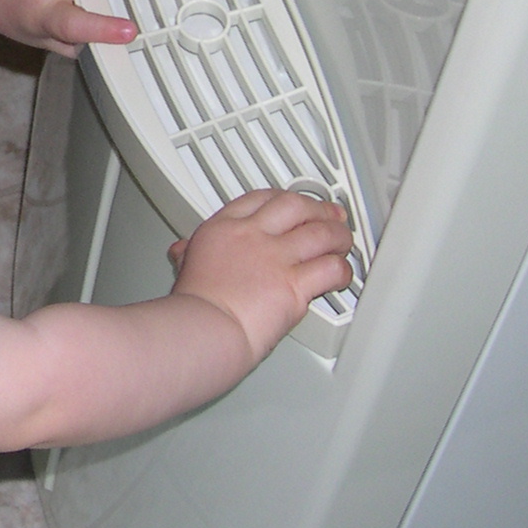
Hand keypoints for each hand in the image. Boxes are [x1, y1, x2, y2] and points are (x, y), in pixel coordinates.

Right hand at [165, 189, 354, 363]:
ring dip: (339, 237)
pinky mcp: (294, 284)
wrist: (202, 328)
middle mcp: (252, 235)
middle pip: (296, 205)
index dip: (284, 198)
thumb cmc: (192, 307)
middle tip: (332, 216)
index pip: (261, 198)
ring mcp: (275, 258)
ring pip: (322, 233)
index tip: (296, 204)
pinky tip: (341, 276)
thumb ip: (189, 253)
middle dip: (320, 209)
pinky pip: (331, 268)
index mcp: (224, 227)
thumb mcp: (185, 266)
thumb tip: (182, 250)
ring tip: (345, 244)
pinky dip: (342, 271)